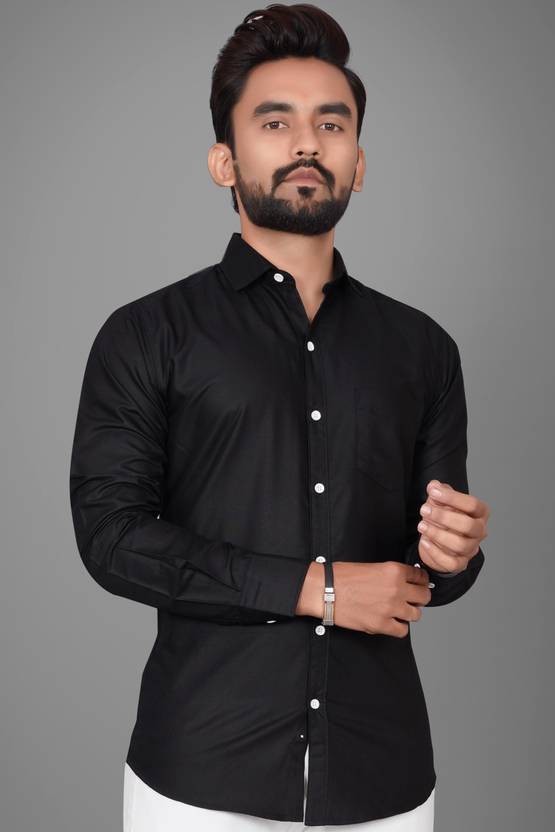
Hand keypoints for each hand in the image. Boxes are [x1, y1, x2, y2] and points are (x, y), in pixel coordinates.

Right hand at [297, 560, 432, 638]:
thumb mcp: (373, 566)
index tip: (419, 584)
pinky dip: (398, 627)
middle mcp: (396, 589)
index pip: (421, 577)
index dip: (421, 581)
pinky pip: (402, 631)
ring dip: (409, 613)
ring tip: (399, 611)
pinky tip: (391, 621)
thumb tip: (405, 581)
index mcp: (394, 571)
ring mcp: (390, 608)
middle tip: (411, 599)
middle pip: (424, 596)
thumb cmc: (342, 577)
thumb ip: (391, 574)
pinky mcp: (381, 625)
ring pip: (416, 614)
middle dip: (419, 597)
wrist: (325, 590)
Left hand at [416, 480, 489, 574]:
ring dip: (438, 534)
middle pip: (469, 525)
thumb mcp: (441, 502)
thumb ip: (438, 492)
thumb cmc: (445, 518)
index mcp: (480, 513)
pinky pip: (451, 562)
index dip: (452, 497)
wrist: (440, 540)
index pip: (472, 504)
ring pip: (460, 545)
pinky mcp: (460, 563)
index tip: (433, 491)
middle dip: (444, 517)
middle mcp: (479, 531)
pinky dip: (435, 552)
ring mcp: (471, 549)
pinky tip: (424, 541)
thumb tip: (434, 485)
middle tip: (424, 510)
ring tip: (422, 525)